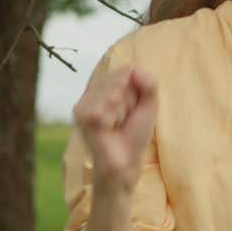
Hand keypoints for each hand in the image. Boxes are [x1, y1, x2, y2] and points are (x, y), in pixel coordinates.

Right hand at [72, 65, 158, 190]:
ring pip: (114, 90)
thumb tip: (135, 68)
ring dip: (123, 110)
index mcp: (104, 87)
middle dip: (131, 100)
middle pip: (120, 79)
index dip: (137, 91)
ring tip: (117, 124)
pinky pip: (104, 106)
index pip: (127, 71)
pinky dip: (114, 117)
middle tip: (125, 119)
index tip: (133, 110)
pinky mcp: (83, 115)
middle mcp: (92, 92)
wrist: (125, 162)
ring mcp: (85, 103)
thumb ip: (149, 83)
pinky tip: (110, 129)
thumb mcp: (149, 105)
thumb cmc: (134, 134)